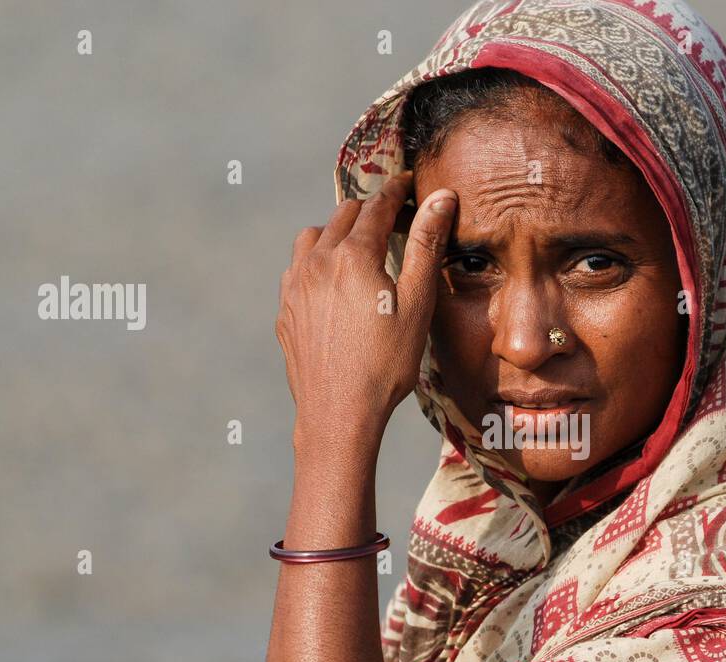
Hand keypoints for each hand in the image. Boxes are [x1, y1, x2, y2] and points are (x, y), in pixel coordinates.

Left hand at [275, 172, 457, 447]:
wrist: (338, 412)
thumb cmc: (386, 363)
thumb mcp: (417, 303)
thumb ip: (426, 245)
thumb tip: (440, 198)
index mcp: (354, 256)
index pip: (376, 207)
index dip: (395, 192)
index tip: (407, 185)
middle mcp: (317, 262)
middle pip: (343, 215)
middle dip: (368, 212)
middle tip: (391, 221)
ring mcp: (295, 286)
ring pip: (312, 237)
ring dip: (336, 233)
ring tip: (358, 250)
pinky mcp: (285, 310)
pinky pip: (297, 269)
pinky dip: (316, 262)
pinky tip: (332, 284)